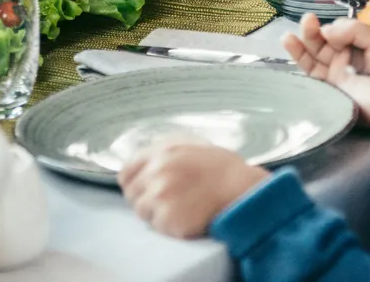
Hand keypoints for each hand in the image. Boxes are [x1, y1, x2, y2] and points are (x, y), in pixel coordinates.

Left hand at [119, 140, 267, 238]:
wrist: (242, 190)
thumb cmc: (222, 168)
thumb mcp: (190, 143)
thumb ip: (162, 149)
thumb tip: (141, 161)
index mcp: (161, 151)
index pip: (126, 171)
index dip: (134, 182)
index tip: (142, 188)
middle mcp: (157, 171)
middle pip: (131, 193)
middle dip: (145, 198)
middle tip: (168, 199)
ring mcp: (161, 196)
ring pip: (142, 211)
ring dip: (157, 213)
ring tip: (181, 207)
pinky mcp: (168, 218)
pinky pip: (157, 226)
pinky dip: (169, 226)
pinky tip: (187, 216)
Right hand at [283, 14, 369, 139]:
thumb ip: (353, 30)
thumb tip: (326, 30)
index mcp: (361, 44)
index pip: (337, 31)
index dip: (330, 26)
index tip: (327, 24)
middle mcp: (347, 58)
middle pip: (322, 42)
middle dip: (312, 31)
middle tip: (307, 21)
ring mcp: (339, 76)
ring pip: (314, 57)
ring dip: (301, 44)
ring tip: (289, 35)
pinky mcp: (332, 91)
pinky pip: (312, 76)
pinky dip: (299, 60)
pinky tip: (290, 45)